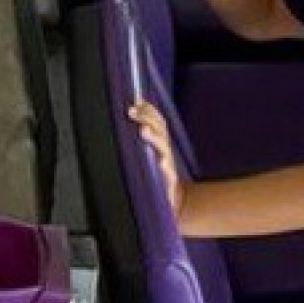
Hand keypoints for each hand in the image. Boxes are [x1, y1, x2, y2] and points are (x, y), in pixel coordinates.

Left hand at [125, 100, 183, 217]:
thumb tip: (130, 114)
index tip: (136, 100)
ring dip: (154, 138)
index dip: (148, 109)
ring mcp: (168, 166)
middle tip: (131, 111)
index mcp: (160, 143)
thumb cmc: (157, 175)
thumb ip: (144, 138)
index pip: (157, 121)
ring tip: (143, 130)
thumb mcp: (150, 154)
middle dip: (147, 118)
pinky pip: (168, 175)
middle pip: (160, 130)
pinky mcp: (169, 183)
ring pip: (163, 148)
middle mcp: (165, 151)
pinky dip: (165, 167)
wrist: (172, 201)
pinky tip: (161, 163)